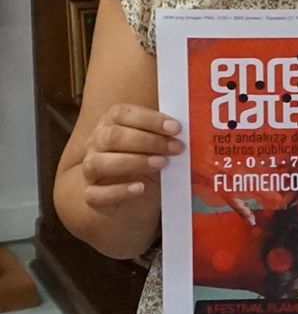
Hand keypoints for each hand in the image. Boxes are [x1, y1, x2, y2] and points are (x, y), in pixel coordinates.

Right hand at [79, 103, 182, 234]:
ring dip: (132, 162)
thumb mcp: (159, 148)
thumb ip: (168, 136)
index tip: (176, 128)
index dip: (149, 119)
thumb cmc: (148, 165)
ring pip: (97, 163)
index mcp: (110, 124)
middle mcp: (95, 145)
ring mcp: (89, 171)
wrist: (132, 200)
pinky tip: (139, 188)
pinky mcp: (91, 196)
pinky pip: (95, 194)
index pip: (121, 113)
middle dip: (147, 140)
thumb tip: (192, 129)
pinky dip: (117, 191)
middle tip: (175, 148)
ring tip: (161, 164)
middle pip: (111, 136)